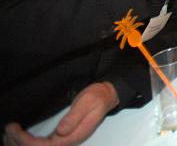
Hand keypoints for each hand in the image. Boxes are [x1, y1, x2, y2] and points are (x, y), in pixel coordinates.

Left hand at [3, 82, 118, 145]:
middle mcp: (66, 141)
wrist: (106, 96)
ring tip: (8, 133)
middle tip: (8, 128)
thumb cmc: (97, 98)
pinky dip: (26, 141)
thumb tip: (60, 131)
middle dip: (18, 143)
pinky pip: (39, 144)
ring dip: (20, 143)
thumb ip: (75, 116)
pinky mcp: (60, 135)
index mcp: (73, 136)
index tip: (14, 129)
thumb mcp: (88, 102)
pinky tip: (17, 136)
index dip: (26, 141)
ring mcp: (63, 139)